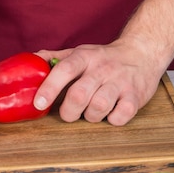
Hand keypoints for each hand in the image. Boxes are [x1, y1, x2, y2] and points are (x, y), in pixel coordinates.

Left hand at [33, 41, 165, 125]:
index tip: (38, 103)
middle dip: (69, 111)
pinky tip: (110, 113)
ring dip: (90, 117)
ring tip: (91, 112)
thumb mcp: (80, 52)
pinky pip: (120, 116)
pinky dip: (112, 120)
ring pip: (99, 107)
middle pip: (79, 94)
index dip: (49, 88)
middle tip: (69, 114)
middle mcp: (102, 68)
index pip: (64, 70)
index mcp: (85, 57)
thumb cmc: (104, 58)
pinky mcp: (135, 96)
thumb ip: (55, 58)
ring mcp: (120, 82)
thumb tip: (31, 61)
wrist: (143, 52)